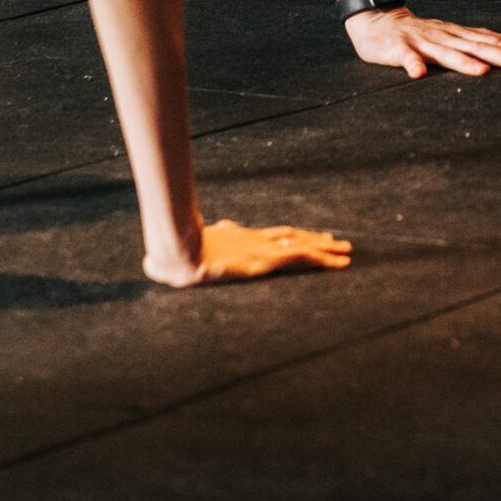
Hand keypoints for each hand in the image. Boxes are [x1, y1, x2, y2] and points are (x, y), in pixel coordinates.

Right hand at [146, 219, 353, 285]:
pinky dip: (322, 259)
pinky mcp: (266, 259)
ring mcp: (261, 248)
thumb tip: (152, 264)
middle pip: (292, 238)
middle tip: (337, 241)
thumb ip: (167, 263)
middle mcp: (254, 241)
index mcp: (237, 240)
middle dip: (315, 240)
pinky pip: (301, 258)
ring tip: (347, 251)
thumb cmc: (170, 257)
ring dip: (326, 249)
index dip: (290, 236)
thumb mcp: (171, 260)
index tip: (304, 236)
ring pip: (302, 246)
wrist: (176, 250)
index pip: (270, 236)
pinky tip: (338, 263)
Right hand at [345, 6, 500, 78]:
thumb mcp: (450, 32)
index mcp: (456, 36)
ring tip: (482, 72)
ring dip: (464, 63)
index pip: (489, 43)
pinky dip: (412, 64)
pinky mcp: (399, 48)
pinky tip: (418, 74)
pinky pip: (406, 58)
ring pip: (446, 53)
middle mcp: (444, 37)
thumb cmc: (416, 32)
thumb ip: (475, 37)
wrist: (378, 19)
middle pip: (477, 48)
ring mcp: (422, 42)